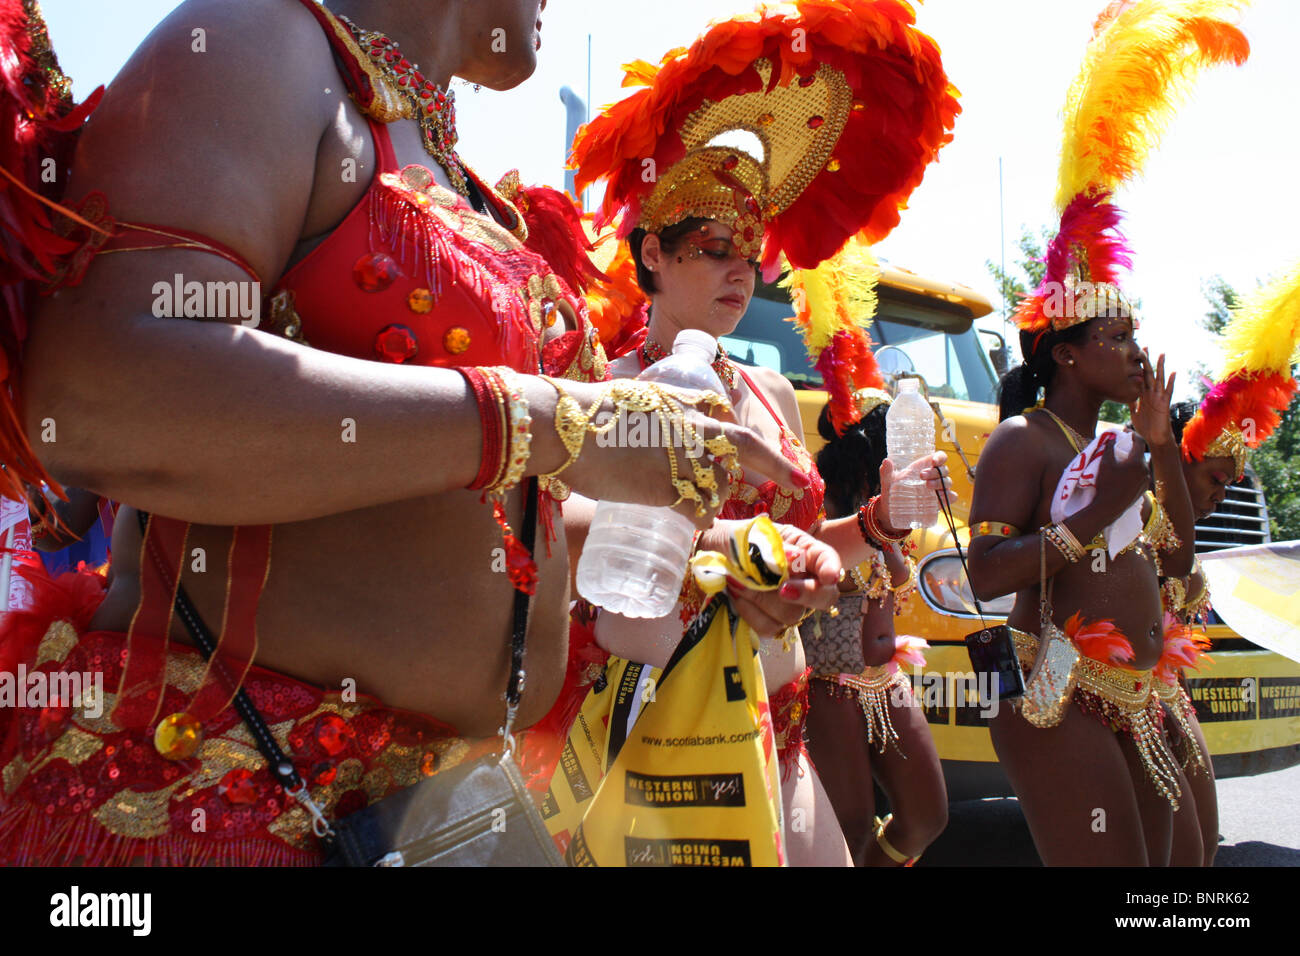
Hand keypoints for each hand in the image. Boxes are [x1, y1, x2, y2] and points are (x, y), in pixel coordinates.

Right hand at [557, 380, 810, 529]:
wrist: (566, 428)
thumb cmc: (587, 415)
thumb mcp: (633, 402)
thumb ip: (655, 416)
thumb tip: (652, 427)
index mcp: (686, 403)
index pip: (733, 421)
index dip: (756, 442)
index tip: (774, 455)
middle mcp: (693, 428)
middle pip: (743, 450)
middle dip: (776, 467)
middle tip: (799, 482)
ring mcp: (685, 459)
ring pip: (718, 485)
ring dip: (716, 498)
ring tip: (699, 506)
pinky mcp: (669, 489)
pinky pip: (698, 511)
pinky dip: (699, 519)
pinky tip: (691, 523)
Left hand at [724, 523, 841, 637]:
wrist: (711, 553)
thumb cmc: (736, 540)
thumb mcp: (752, 535)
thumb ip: (773, 547)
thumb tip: (795, 557)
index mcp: (804, 551)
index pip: (828, 560)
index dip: (832, 569)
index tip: (827, 577)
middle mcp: (803, 579)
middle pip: (824, 597)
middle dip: (806, 594)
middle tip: (783, 589)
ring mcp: (789, 604)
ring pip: (792, 615)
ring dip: (762, 599)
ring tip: (738, 580)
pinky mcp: (770, 621)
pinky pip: (769, 627)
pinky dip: (749, 611)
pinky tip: (735, 595)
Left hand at [878, 451, 954, 533]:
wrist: (892, 511)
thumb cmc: (893, 491)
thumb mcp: (888, 481)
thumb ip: (886, 471)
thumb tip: (886, 461)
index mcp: (925, 466)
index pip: (940, 457)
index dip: (940, 457)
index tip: (933, 461)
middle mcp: (934, 476)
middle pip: (944, 469)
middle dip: (935, 471)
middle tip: (922, 476)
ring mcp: (939, 489)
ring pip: (948, 482)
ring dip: (940, 482)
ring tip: (927, 486)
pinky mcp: (941, 501)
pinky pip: (951, 497)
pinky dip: (949, 496)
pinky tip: (940, 497)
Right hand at [1088, 433, 1149, 522]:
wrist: (1109, 507)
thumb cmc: (1106, 483)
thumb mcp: (1105, 463)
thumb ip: (1110, 448)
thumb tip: (1113, 437)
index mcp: (1137, 462)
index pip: (1140, 442)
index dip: (1134, 435)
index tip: (1127, 432)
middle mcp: (1145, 470)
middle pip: (1140, 455)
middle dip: (1132, 450)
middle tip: (1122, 448)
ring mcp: (1146, 480)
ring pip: (1141, 466)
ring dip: (1133, 462)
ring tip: (1122, 463)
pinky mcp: (1143, 489)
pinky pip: (1140, 476)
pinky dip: (1134, 473)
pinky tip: (1124, 476)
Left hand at [1129, 350, 1175, 446]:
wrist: (1155, 439)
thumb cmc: (1146, 427)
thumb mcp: (1134, 413)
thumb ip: (1131, 403)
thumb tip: (1125, 395)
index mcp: (1143, 395)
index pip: (1140, 377)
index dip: (1138, 367)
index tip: (1134, 355)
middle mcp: (1151, 394)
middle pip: (1149, 374)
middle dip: (1147, 361)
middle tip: (1145, 347)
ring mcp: (1158, 398)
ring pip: (1159, 379)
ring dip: (1160, 367)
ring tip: (1162, 355)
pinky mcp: (1164, 404)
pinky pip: (1168, 391)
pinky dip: (1171, 382)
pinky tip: (1173, 373)